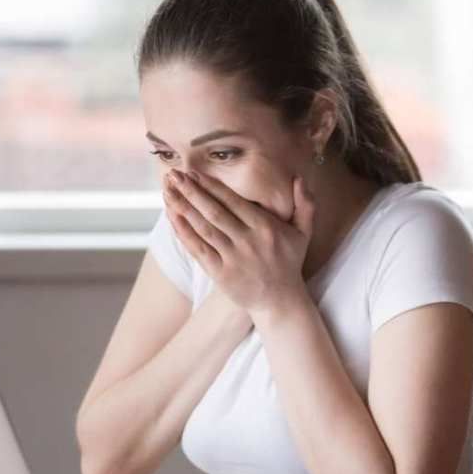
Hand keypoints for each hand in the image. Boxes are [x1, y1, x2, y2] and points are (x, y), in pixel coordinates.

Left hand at [162, 169, 313, 313]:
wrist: (280, 301)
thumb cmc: (288, 262)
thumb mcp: (303, 233)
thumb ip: (305, 204)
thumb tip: (298, 178)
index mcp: (265, 228)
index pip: (233, 202)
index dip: (212, 186)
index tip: (194, 172)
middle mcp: (248, 241)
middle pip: (214, 212)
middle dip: (192, 192)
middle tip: (174, 174)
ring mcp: (232, 258)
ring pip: (203, 228)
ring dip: (183, 208)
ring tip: (167, 191)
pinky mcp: (220, 273)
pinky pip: (197, 249)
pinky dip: (183, 232)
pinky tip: (171, 217)